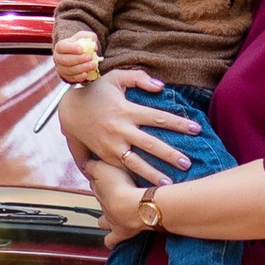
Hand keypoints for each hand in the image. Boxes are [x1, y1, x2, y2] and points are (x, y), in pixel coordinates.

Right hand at [52, 29, 101, 83]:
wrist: (77, 55)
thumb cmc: (80, 44)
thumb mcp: (84, 37)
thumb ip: (89, 38)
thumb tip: (94, 47)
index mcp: (60, 46)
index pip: (62, 47)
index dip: (71, 48)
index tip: (81, 49)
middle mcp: (58, 58)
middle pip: (65, 60)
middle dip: (78, 59)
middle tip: (89, 57)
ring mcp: (61, 68)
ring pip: (69, 70)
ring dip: (82, 68)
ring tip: (93, 65)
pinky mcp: (66, 77)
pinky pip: (72, 78)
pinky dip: (79, 77)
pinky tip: (86, 74)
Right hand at [58, 67, 192, 180]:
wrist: (68, 110)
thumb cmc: (95, 91)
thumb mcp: (116, 77)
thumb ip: (139, 78)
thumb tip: (161, 86)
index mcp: (127, 110)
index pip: (158, 118)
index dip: (179, 124)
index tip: (196, 130)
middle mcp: (120, 130)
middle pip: (151, 145)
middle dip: (170, 155)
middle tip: (188, 164)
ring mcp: (111, 145)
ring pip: (135, 163)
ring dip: (153, 174)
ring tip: (169, 185)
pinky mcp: (104, 155)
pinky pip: (121, 168)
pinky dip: (133, 177)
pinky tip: (145, 186)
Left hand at [92, 163, 152, 238]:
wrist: (135, 206)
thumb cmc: (123, 186)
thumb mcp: (104, 167)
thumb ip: (93, 165)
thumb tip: (85, 164)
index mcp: (101, 189)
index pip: (95, 184)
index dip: (98, 180)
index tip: (101, 176)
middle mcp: (104, 205)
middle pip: (100, 201)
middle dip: (104, 199)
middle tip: (111, 195)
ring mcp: (111, 220)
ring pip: (103, 221)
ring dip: (105, 220)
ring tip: (109, 218)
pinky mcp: (121, 232)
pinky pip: (111, 240)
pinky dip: (110, 241)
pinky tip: (110, 242)